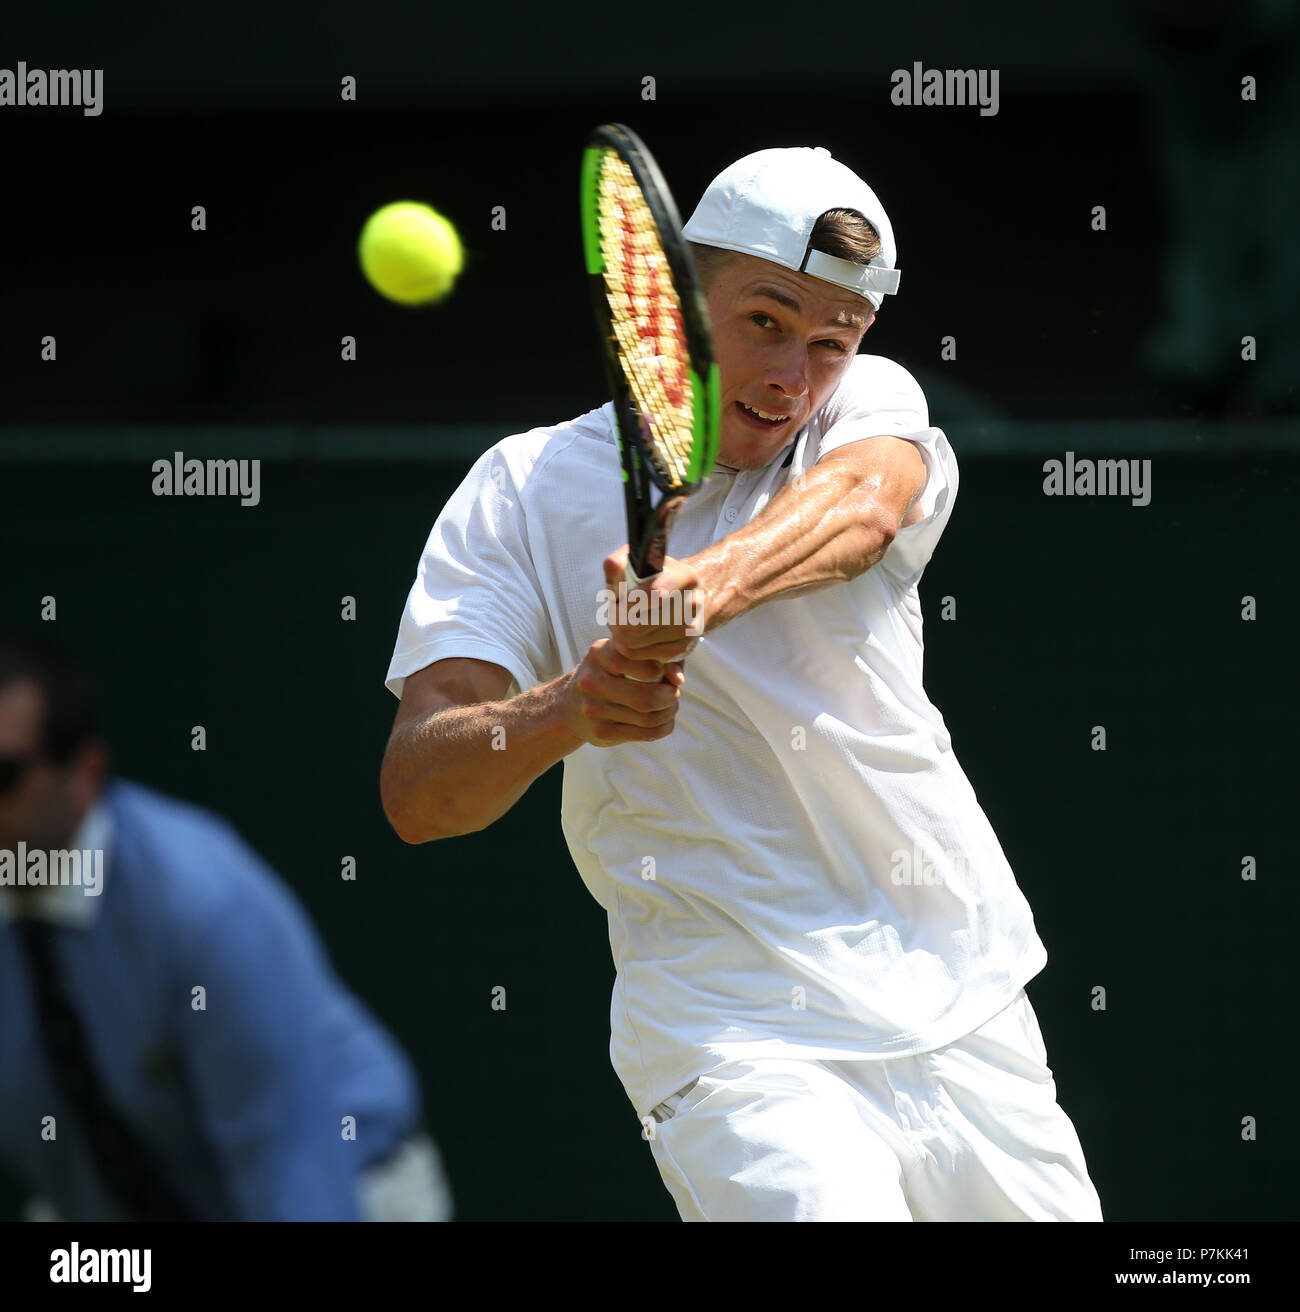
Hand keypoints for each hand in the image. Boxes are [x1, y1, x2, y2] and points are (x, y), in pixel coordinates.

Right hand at [563, 639, 685, 747]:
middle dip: (669, 697)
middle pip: (646, 698)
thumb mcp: (624, 656)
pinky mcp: (600, 733)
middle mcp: (590, 682)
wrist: (572, 705)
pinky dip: (663, 727)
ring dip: (669, 712)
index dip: (662, 670)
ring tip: (670, 705)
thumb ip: (656, 660)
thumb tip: (679, 679)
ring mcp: (593, 710)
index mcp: (599, 654)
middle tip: (674, 693)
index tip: (663, 671)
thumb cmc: (610, 674)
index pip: (641, 663)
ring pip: (649, 718)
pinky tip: (664, 720)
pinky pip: (645, 734)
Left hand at [602, 546, 706, 670]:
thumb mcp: (637, 561)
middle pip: (634, 626)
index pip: (654, 594)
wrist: (690, 595)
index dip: (628, 601)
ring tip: (624, 620)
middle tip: (616, 611)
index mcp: (685, 577)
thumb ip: (617, 566)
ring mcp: (689, 630)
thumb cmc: (655, 576)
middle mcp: (692, 604)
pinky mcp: (682, 650)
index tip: (618, 600)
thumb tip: (613, 593)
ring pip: (632, 643)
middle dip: (616, 619)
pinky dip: (629, 646)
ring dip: (619, 633)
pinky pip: (639, 654)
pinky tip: (634, 634)